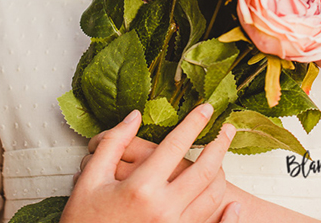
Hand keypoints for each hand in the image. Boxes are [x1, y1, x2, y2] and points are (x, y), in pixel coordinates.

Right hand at [60, 103, 237, 222]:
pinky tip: (234, 205)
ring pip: (212, 198)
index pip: (175, 146)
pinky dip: (229, 218)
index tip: (206, 108)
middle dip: (219, 145)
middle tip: (227, 129)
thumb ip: (112, 144)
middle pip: (204, 171)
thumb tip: (134, 117)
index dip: (193, 123)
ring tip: (222, 158)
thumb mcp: (90, 179)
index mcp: (141, 188)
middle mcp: (163, 209)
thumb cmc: (85, 220)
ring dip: (222, 174)